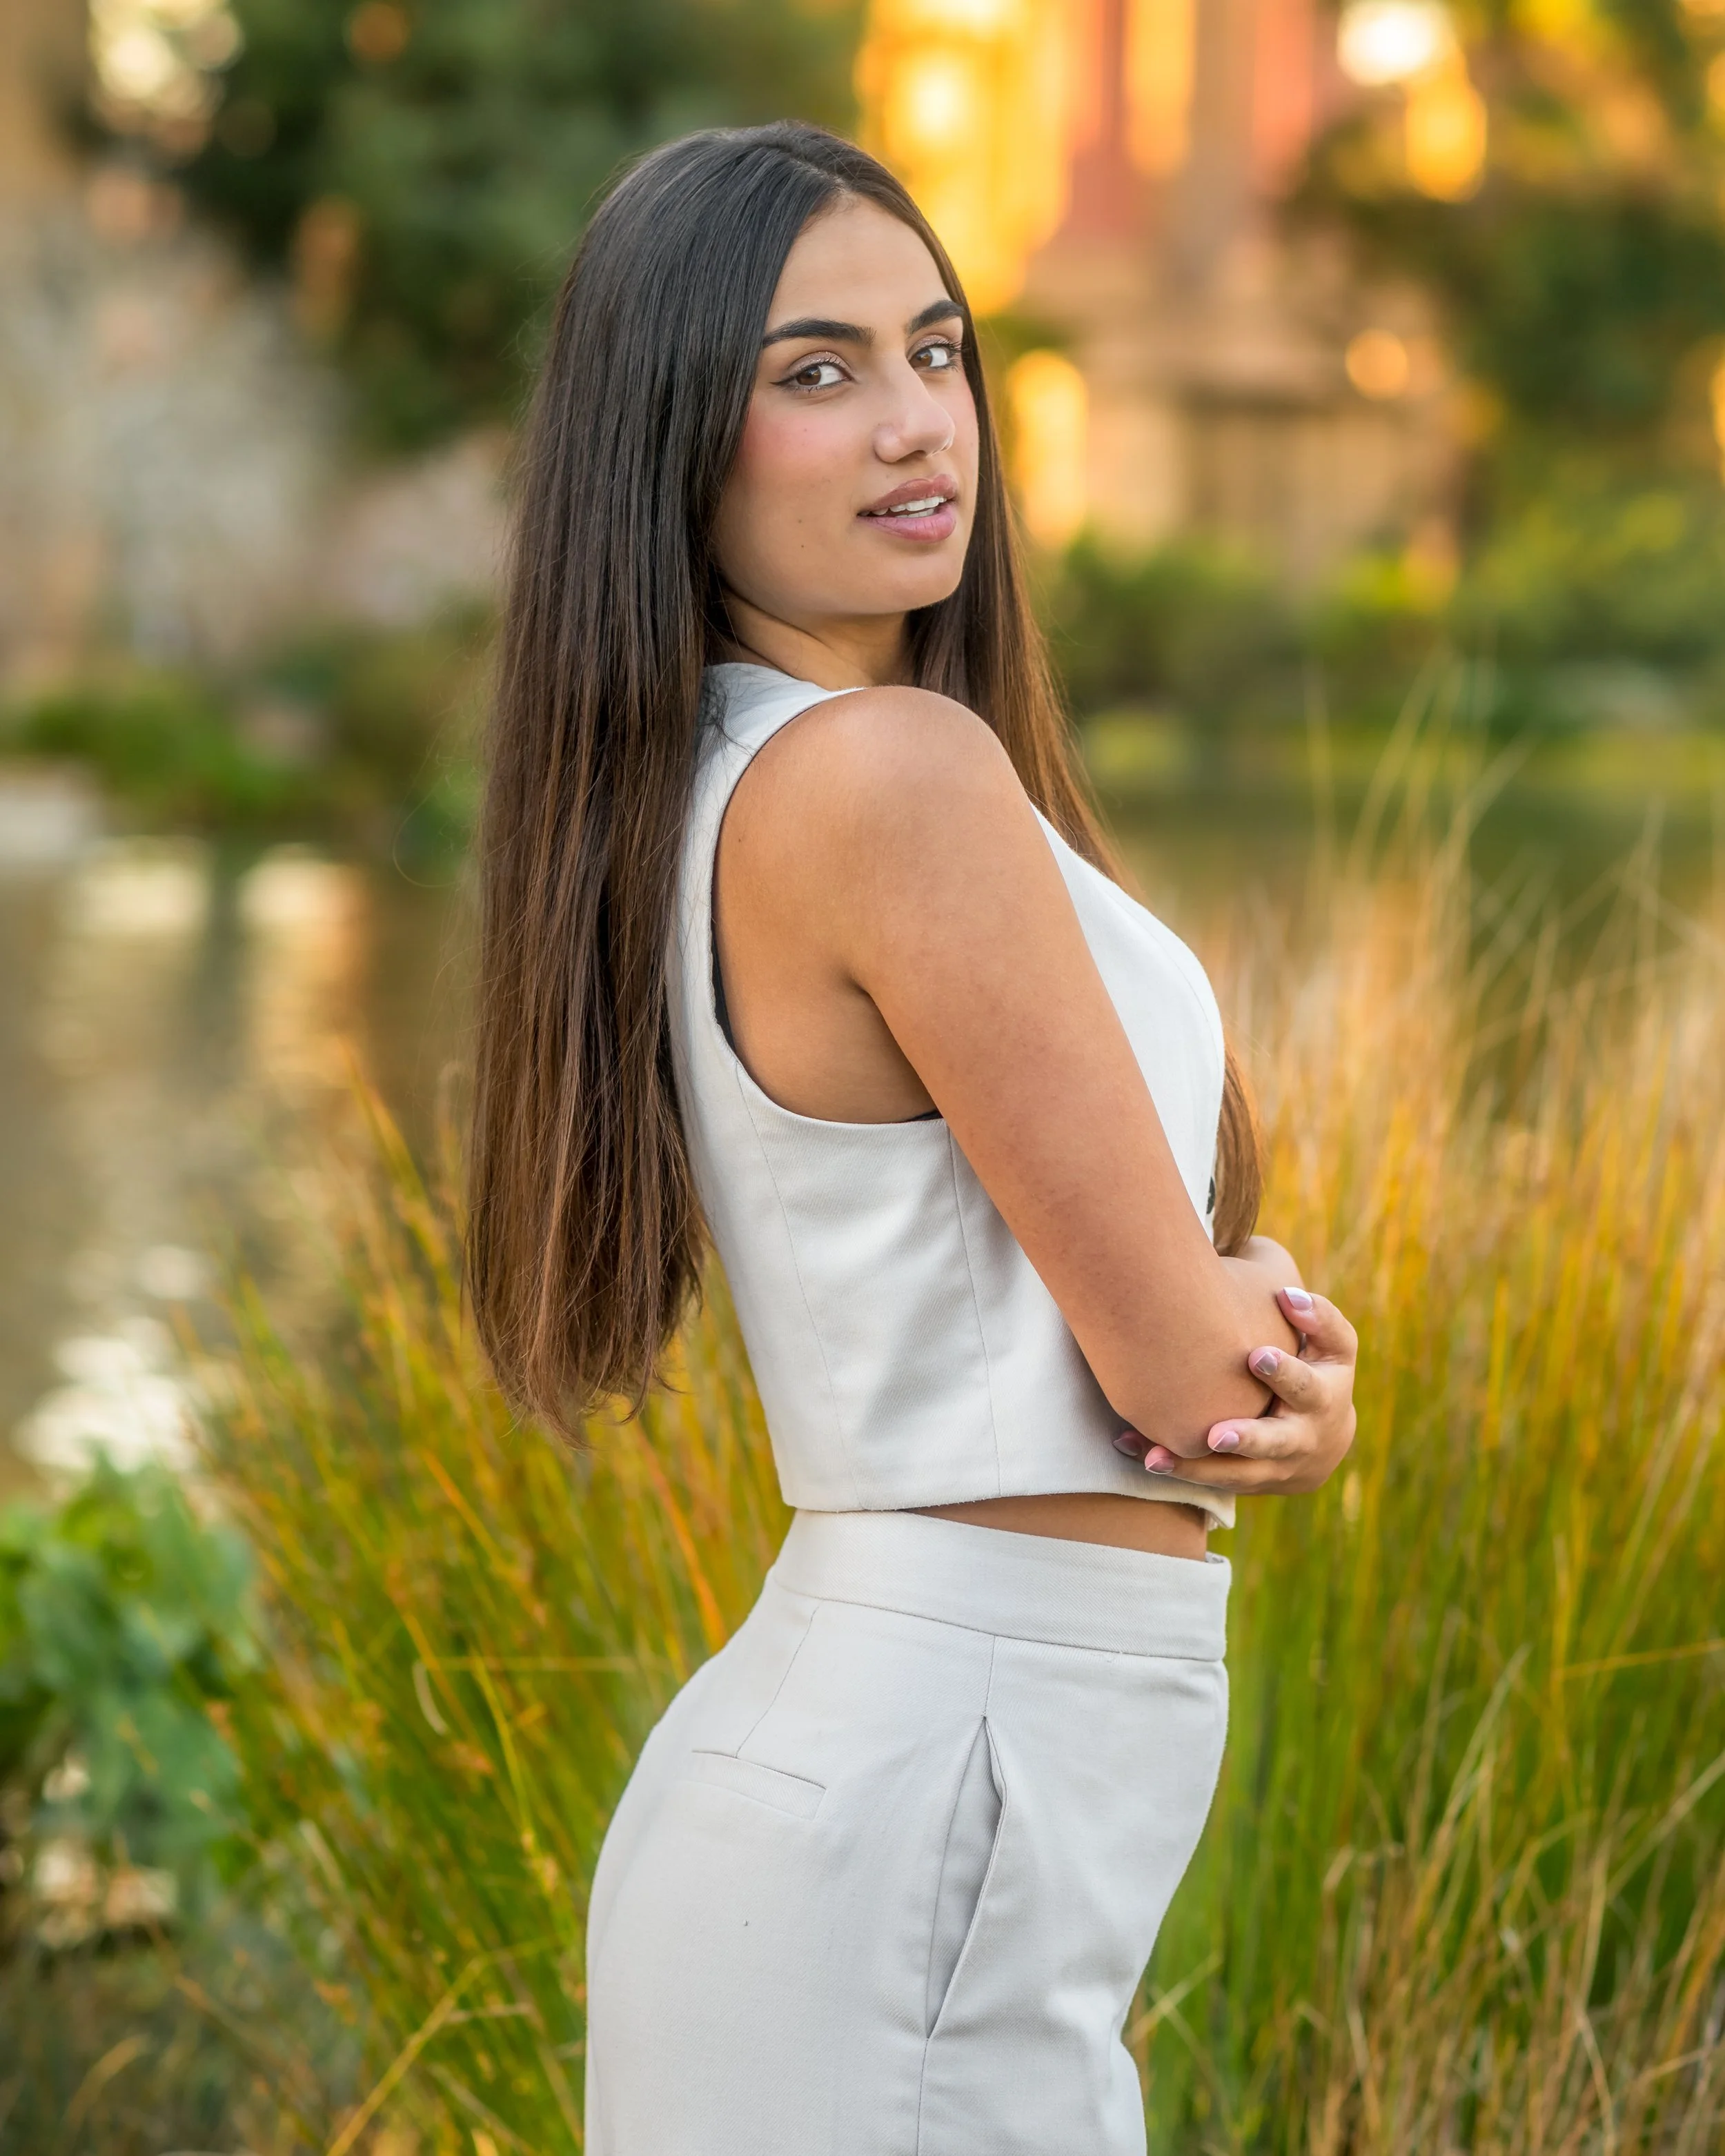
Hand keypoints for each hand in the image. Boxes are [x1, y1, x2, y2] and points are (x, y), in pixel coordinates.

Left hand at [1120, 1285, 1358, 1496]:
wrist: (1323, 1442)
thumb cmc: (1320, 1372)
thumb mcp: (1334, 1346)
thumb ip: (1319, 1318)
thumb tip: (1288, 1296)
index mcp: (1322, 1399)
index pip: (1306, 1385)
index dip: (1285, 1372)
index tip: (1256, 1356)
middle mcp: (1300, 1440)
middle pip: (1274, 1443)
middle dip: (1245, 1439)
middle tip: (1215, 1435)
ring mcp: (1271, 1468)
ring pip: (1233, 1474)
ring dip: (1193, 1467)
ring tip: (1155, 1457)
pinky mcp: (1243, 1483)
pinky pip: (1208, 1481)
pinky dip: (1175, 1469)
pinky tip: (1139, 1455)